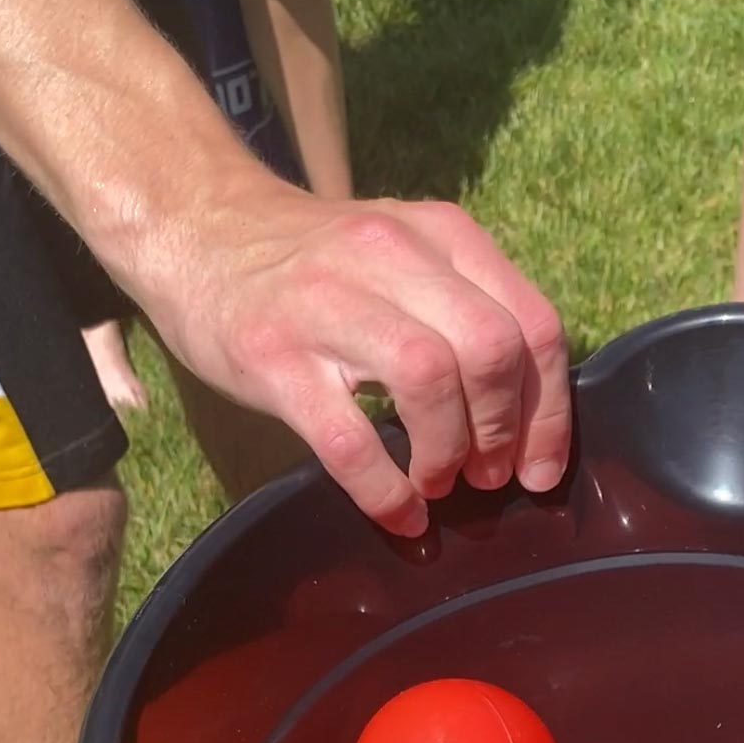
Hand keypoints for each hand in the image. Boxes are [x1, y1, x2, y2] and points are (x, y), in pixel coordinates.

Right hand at [146, 187, 570, 533]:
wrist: (194, 228)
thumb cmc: (314, 266)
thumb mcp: (403, 256)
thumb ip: (464, 309)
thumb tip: (527, 413)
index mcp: (439, 236)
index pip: (531, 323)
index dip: (549, 410)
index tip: (541, 467)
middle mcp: (390, 256)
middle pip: (491, 349)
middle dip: (503, 431)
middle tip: (486, 477)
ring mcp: (327, 304)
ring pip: (429, 380)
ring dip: (447, 452)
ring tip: (437, 485)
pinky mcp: (274, 357)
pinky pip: (348, 438)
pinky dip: (385, 490)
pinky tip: (399, 514)